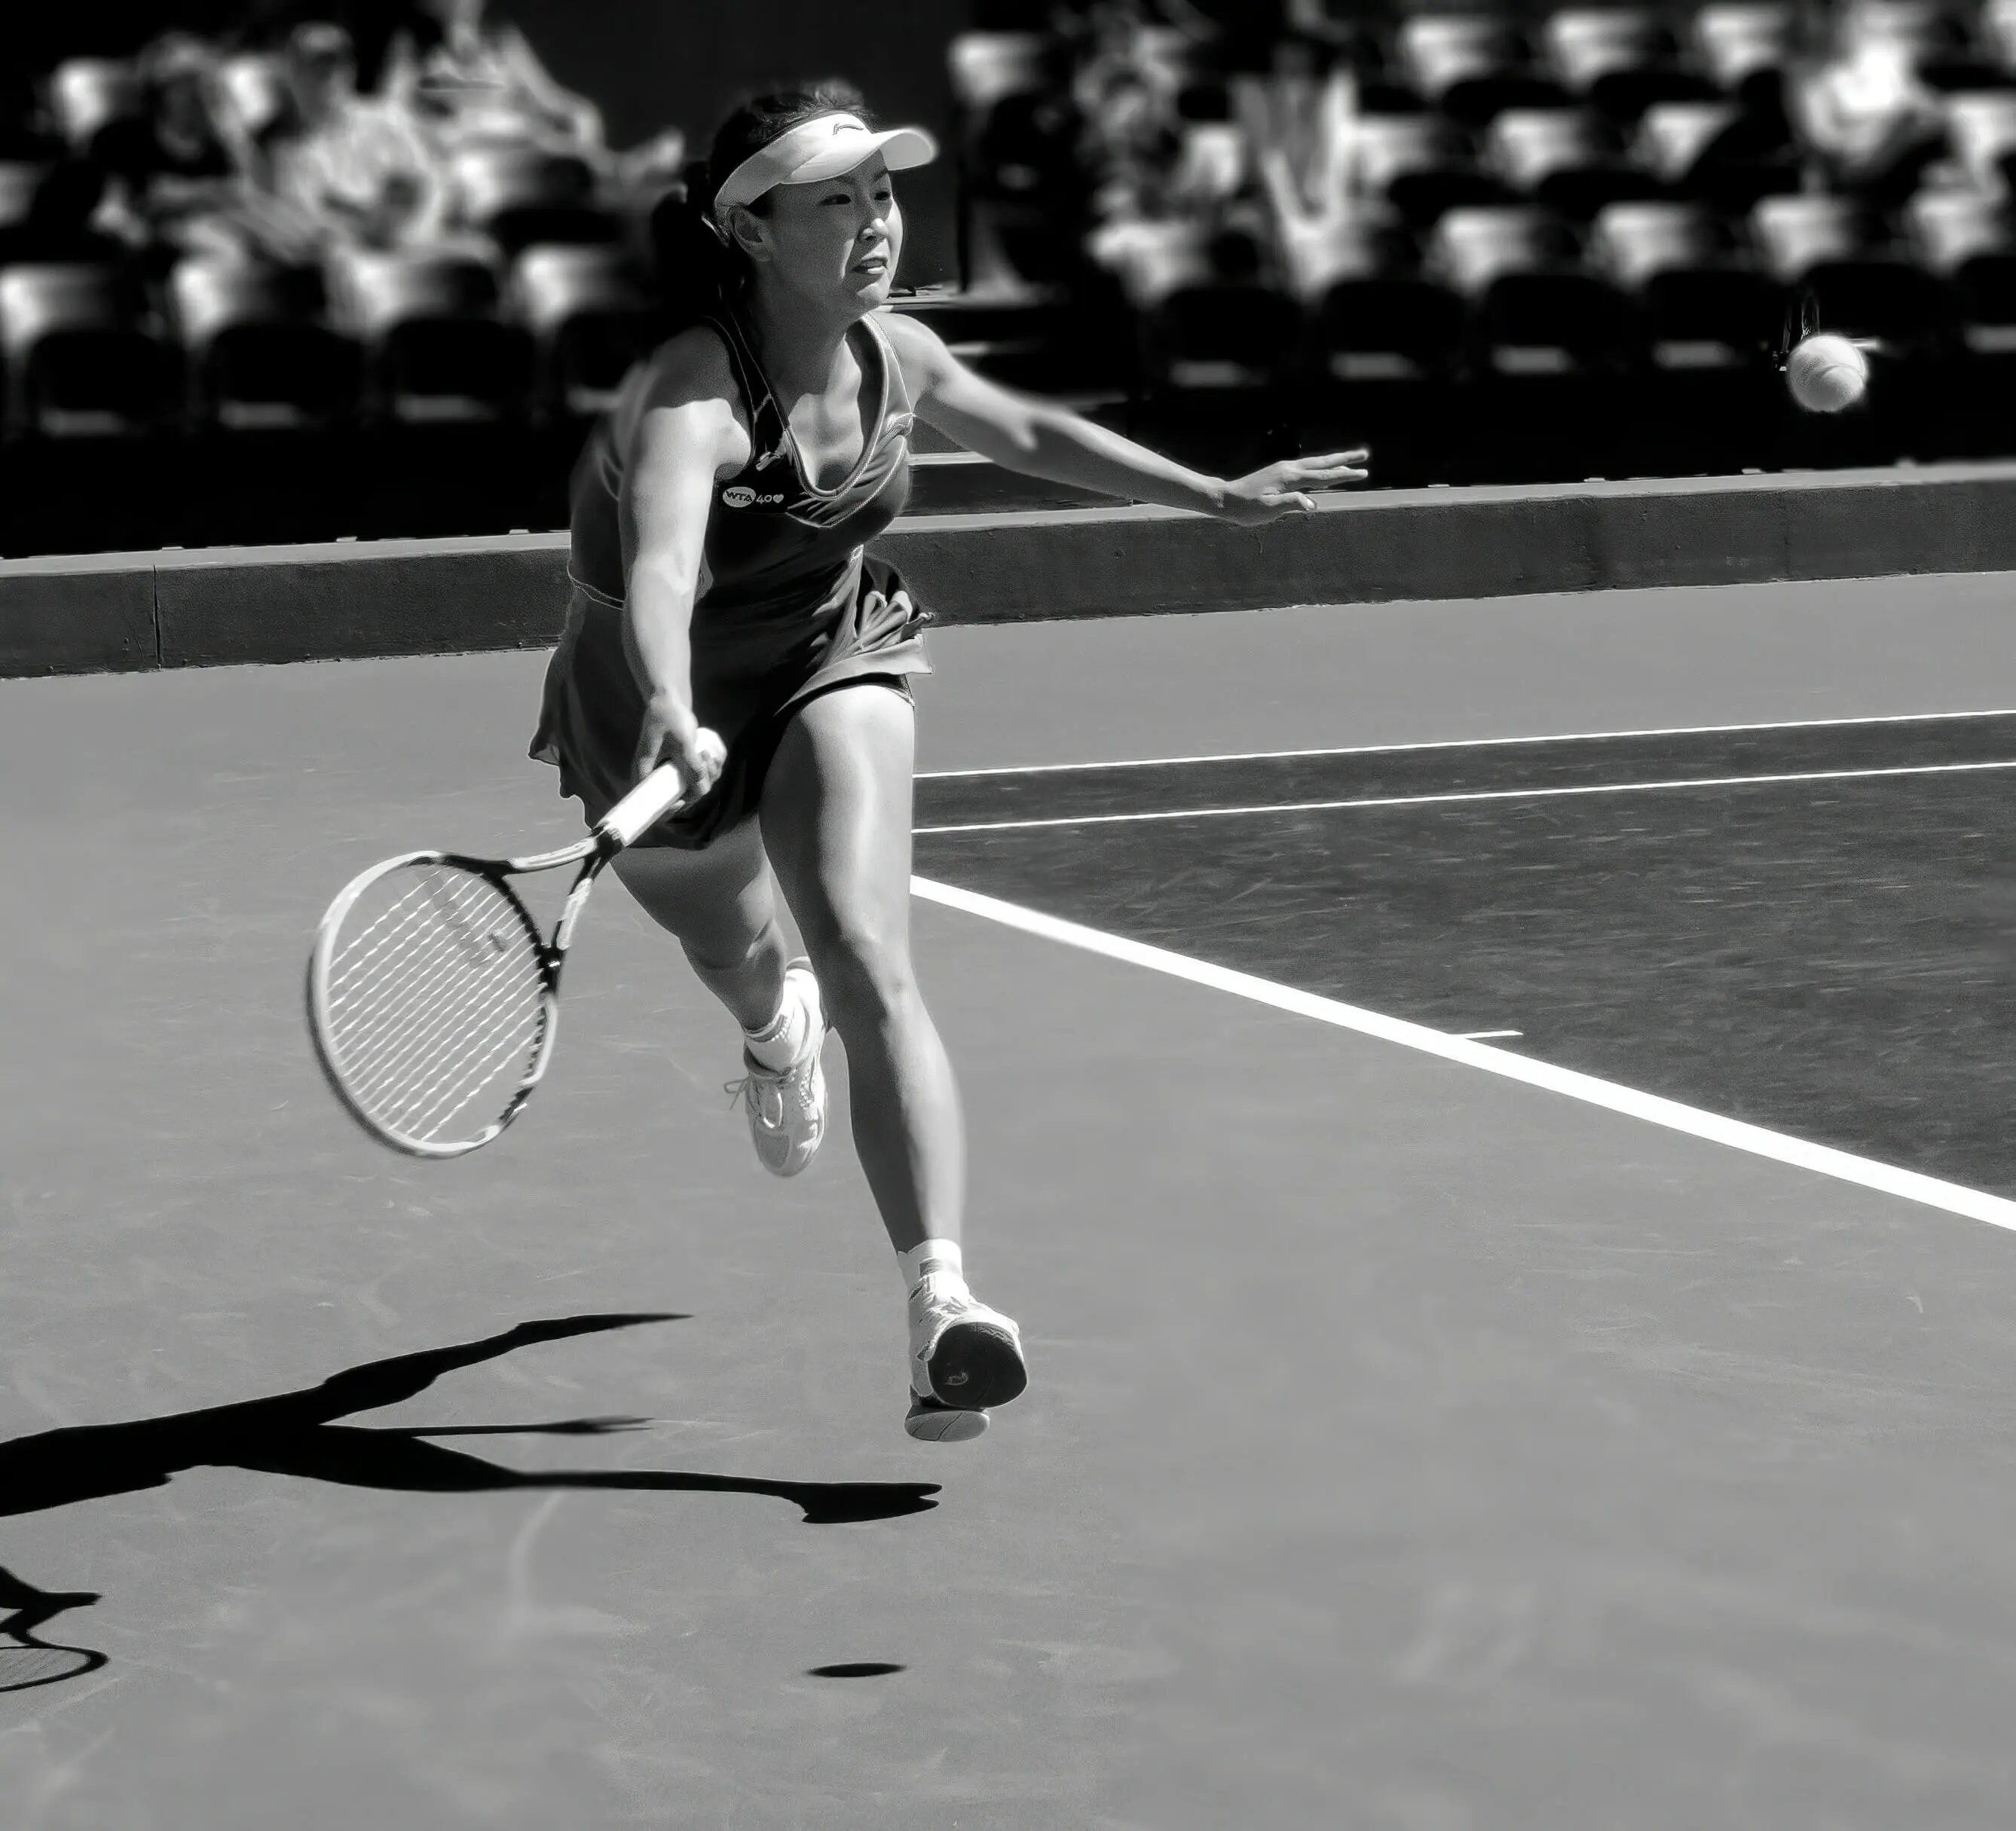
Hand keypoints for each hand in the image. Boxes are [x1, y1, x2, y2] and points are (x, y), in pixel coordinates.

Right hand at [633, 692, 724, 800]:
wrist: (669, 700)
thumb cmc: (669, 717)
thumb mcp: (682, 741)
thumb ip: (691, 764)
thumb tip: (702, 790)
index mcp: (646, 771)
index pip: (653, 802)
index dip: (669, 809)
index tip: (684, 800)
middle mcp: (656, 774)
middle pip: (678, 796)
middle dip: (698, 786)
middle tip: (705, 762)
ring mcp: (669, 769)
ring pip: (691, 786)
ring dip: (706, 775)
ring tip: (707, 752)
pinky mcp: (680, 763)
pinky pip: (696, 775)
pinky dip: (708, 769)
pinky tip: (711, 753)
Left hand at [1214, 448, 1369, 525]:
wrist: (1225, 498)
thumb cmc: (1246, 508)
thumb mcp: (1268, 510)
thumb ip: (1291, 504)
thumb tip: (1313, 504)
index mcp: (1290, 478)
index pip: (1323, 477)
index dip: (1345, 476)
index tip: (1363, 473)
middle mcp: (1289, 469)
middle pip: (1323, 463)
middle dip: (1345, 460)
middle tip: (1365, 456)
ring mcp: (1284, 468)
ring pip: (1315, 463)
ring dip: (1334, 462)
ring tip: (1351, 460)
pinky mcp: (1280, 472)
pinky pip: (1307, 468)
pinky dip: (1320, 467)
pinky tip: (1323, 471)